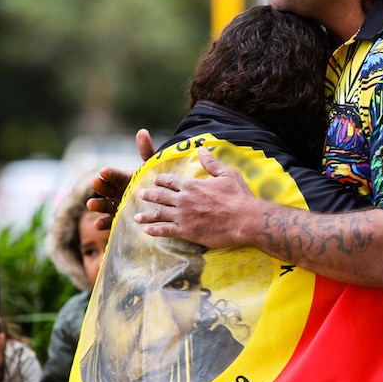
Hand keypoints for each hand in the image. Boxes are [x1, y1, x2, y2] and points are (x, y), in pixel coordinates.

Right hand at [87, 129, 155, 230]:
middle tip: (95, 182)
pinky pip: (109, 221)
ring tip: (91, 204)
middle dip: (100, 186)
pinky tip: (98, 224)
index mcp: (123, 178)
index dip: (110, 173)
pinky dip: (103, 223)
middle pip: (106, 189)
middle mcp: (116, 191)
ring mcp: (116, 206)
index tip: (104, 171)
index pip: (114, 175)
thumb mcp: (151, 169)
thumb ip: (147, 152)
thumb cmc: (153, 183)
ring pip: (104, 205)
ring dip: (97, 204)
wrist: (160, 204)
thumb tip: (142, 131)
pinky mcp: (117, 220)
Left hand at [136, 146, 254, 248]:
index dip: (161, 180)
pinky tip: (146, 231)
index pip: (170, 181)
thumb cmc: (238, 197)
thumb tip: (202, 149)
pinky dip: (155, 231)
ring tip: (137, 217)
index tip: (155, 180)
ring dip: (147, 215)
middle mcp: (183, 200)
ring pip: (159, 214)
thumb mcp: (227, 174)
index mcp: (192, 185)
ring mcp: (183, 217)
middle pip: (161, 197)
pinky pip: (166, 231)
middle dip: (150, 195)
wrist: (245, 220)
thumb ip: (211, 162)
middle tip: (141, 195)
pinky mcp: (187, 232)